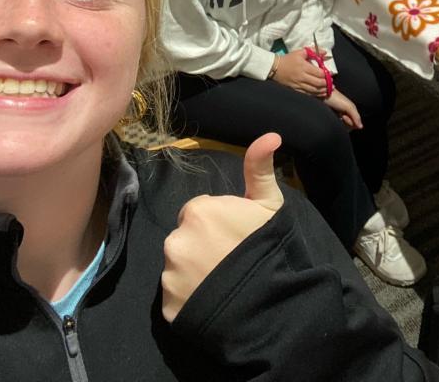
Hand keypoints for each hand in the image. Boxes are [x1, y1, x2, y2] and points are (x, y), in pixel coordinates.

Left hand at [160, 133, 283, 320]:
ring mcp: (169, 275)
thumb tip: (272, 134)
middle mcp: (175, 240)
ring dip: (193, 270)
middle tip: (228, 260)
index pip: (200, 212)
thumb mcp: (269, 205)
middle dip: (203, 245)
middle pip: (186, 237)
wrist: (266, 304)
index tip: (235, 238)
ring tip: (220, 282)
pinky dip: (188, 296)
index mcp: (198, 211)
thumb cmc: (268, 248)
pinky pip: (175, 294)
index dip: (219, 224)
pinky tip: (210, 299)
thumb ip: (260, 169)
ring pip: (178, 265)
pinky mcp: (167, 305)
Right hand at [270, 48, 326, 95]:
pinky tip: (320, 93)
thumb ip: (314, 52)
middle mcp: (302, 77)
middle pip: (318, 83)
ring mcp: (298, 84)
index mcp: (304, 67)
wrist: (274, 67)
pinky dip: (315, 95)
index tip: (331, 74)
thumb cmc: (288, 59)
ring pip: (314, 90)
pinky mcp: (295, 89)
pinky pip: (307, 94)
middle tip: (331, 83)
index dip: (327, 75)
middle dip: (326, 84)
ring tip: (328, 89)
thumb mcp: (300, 52)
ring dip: (323, 90)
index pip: (319, 73)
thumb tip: (325, 53)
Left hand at [323, 88, 361, 129]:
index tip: (344, 116)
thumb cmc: (335, 98)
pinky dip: (335, 123)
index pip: (356, 124)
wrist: (321, 94)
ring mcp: (338, 117)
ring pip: (343, 127)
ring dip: (340, 123)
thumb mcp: (348, 106)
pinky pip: (336, 126)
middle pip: (350, 126)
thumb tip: (361, 127)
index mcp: (351, 111)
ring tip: (335, 116)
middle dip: (346, 123)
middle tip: (340, 116)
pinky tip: (331, 118)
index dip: (351, 123)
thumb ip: (356, 116)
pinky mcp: (332, 118)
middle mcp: (346, 114)